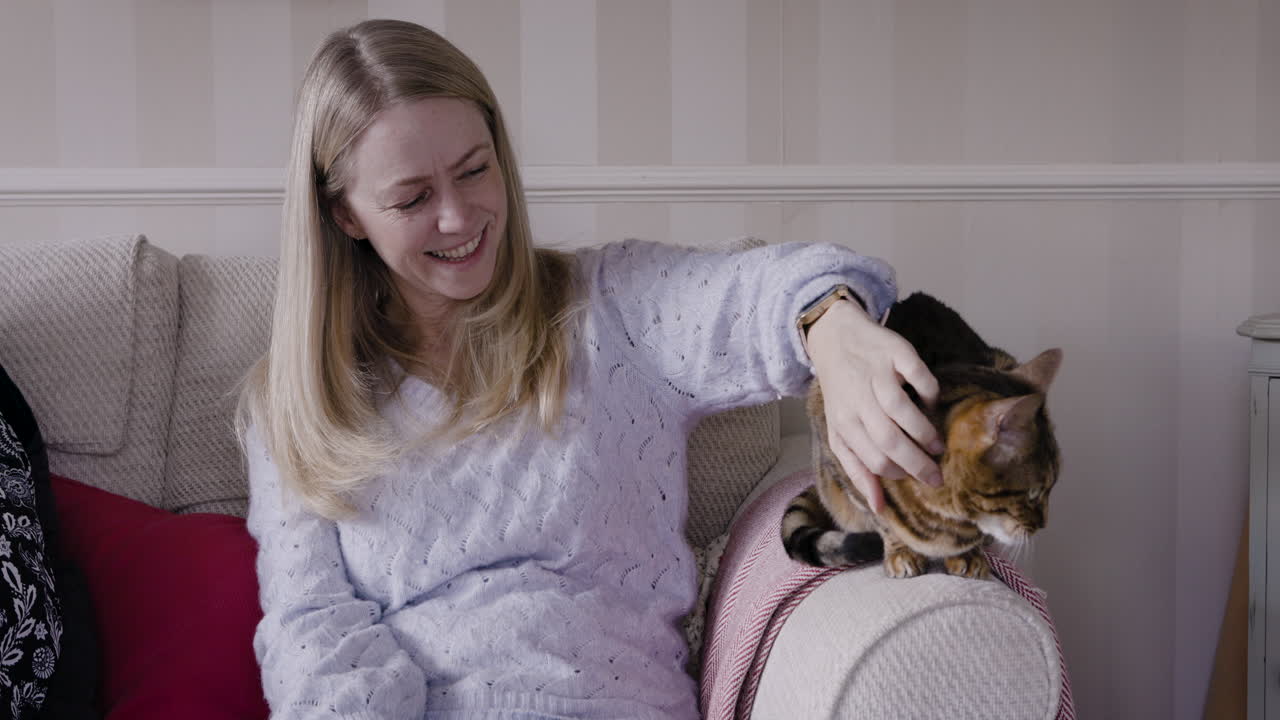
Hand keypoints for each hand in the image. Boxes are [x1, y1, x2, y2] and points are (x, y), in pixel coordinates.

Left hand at [805, 300, 942, 514]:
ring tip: (937, 446)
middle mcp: (858, 400)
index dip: (900, 474)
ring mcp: (876, 375)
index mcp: (843, 424)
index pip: (874, 461)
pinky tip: (931, 403)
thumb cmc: (842, 393)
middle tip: (937, 475)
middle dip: (918, 463)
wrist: (833, 338)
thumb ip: (858, 470)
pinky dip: (929, 393)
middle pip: (889, 440)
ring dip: (924, 433)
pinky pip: (918, 375)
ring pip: (901, 411)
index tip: (918, 478)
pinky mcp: (895, 352)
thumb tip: (878, 509)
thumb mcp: (841, 432)